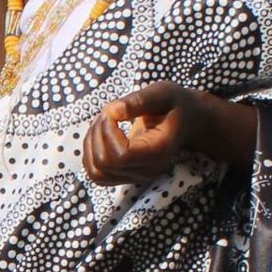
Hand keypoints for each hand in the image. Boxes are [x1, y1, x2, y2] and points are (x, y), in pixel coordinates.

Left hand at [80, 83, 255, 185]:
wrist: (182, 121)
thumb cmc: (172, 105)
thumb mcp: (161, 93)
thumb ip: (139, 100)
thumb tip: (112, 112)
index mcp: (157, 151)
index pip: (121, 156)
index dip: (107, 132)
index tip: (112, 111)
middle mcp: (146, 171)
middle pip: (104, 164)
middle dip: (96, 134)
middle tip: (107, 113)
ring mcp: (134, 177)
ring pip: (96, 172)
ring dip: (90, 143)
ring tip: (103, 122)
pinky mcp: (123, 177)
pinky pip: (95, 173)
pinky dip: (89, 153)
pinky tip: (99, 134)